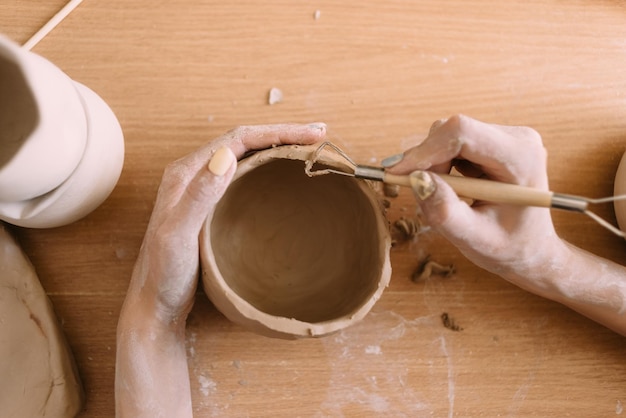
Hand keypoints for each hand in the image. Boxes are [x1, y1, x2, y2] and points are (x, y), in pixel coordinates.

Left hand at [116, 123, 326, 417]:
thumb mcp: (177, 236)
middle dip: (282, 134)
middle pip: (244, 142)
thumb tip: (227, 154)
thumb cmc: (164, 275)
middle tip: (319, 135)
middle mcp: (195, 175)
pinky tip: (283, 175)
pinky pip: (245, 177)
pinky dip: (269, 168)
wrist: (154, 306)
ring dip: (276, 147)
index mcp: (186, 173)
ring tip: (308, 148)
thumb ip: (199, 195)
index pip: (238, 139)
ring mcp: (203, 190)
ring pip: (246, 157)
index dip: (277, 133)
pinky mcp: (212, 207)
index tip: (312, 136)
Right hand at [385, 115, 561, 290]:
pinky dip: (441, 166)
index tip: (398, 174)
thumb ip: (445, 212)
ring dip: (434, 166)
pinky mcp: (493, 142)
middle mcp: (517, 139)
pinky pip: (452, 143)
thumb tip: (417, 180)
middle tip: (422, 195)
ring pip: (448, 136)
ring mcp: (506, 137)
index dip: (425, 150)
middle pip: (453, 131)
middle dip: (427, 162)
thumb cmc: (510, 247)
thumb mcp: (476, 240)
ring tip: (446, 199)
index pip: (463, 133)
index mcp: (521, 158)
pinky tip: (455, 190)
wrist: (532, 248)